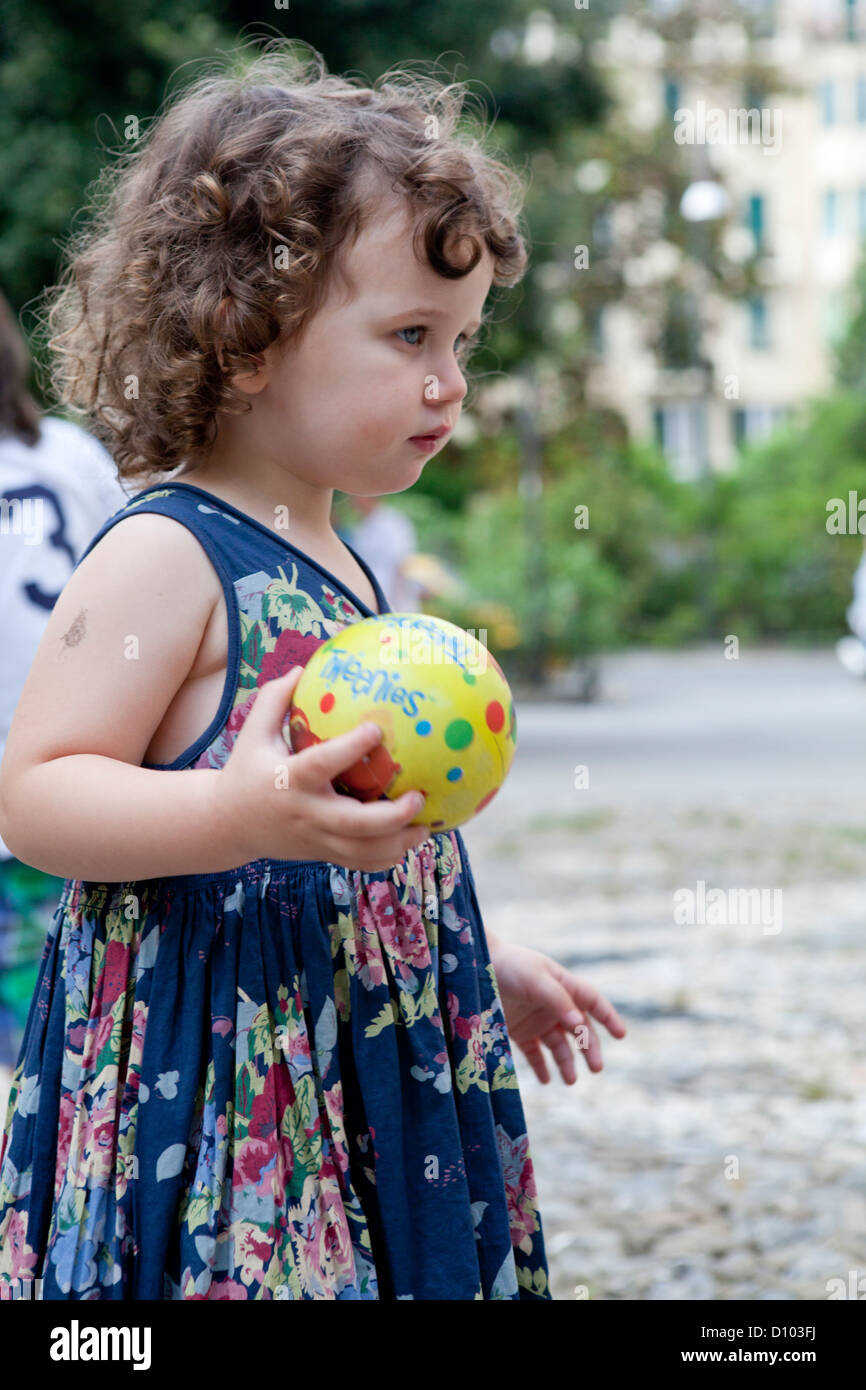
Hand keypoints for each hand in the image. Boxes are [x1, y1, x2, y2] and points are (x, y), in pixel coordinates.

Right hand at [214, 666, 429, 871]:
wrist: (228, 825)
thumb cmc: (246, 770)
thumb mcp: (252, 733)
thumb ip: (273, 700)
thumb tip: (302, 667)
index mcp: (290, 781)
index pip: (322, 764)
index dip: (350, 749)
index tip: (377, 729)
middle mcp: (307, 814)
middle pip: (354, 825)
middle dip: (391, 816)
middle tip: (418, 796)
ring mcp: (316, 839)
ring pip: (362, 852)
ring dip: (399, 843)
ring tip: (427, 826)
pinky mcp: (322, 854)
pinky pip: (360, 863)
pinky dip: (387, 857)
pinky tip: (411, 840)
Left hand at [489, 941, 626, 1084]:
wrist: (471, 967)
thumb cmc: (507, 965)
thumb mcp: (535, 979)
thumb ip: (558, 1000)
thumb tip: (579, 1022)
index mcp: (562, 985)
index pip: (592, 1002)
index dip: (608, 1017)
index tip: (621, 1035)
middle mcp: (553, 1004)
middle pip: (579, 1029)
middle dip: (589, 1048)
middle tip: (596, 1068)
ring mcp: (536, 1019)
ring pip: (558, 1045)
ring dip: (566, 1063)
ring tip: (570, 1081)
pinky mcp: (517, 1031)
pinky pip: (534, 1054)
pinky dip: (541, 1067)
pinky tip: (546, 1080)